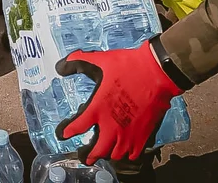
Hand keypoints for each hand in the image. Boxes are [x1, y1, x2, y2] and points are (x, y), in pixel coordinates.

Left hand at [55, 40, 181, 164]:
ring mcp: (129, 133)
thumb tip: (60, 66)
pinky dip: (126, 154)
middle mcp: (112, 126)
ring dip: (107, 154)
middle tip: (83, 156)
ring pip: (115, 154)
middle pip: (97, 150)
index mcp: (98, 108)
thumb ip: (76, 62)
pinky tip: (124, 149)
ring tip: (103, 151)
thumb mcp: (98, 60)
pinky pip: (133, 154)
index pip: (77, 126)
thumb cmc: (127, 66)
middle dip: (88, 155)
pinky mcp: (144, 135)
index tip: (63, 135)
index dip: (67, 132)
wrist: (157, 72)